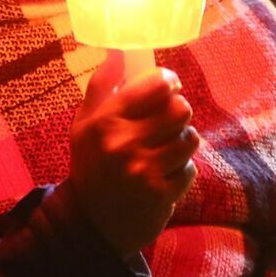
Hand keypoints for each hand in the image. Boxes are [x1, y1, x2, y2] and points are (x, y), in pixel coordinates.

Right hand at [67, 50, 199, 257]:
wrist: (90, 226)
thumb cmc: (91, 166)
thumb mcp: (85, 125)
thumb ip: (101, 85)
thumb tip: (119, 50)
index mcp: (105, 120)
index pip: (156, 83)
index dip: (168, 81)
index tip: (168, 87)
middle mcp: (123, 143)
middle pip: (180, 109)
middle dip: (177, 113)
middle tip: (166, 122)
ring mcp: (143, 171)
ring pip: (189, 138)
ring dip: (181, 142)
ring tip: (164, 149)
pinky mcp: (161, 195)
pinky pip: (190, 168)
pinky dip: (181, 171)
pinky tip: (163, 175)